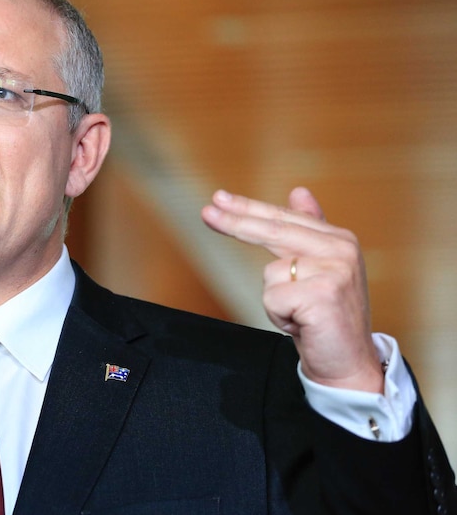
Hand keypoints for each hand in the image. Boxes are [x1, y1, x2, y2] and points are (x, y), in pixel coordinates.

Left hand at [201, 187, 383, 392]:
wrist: (349, 364)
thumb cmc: (327, 317)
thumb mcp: (318, 269)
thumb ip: (309, 231)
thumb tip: (298, 190)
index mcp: (338, 239)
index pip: (283, 218)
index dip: (248, 208)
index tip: (218, 198)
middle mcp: (340, 250)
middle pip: (273, 231)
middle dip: (236, 223)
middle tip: (206, 212)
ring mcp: (334, 271)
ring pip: (269, 274)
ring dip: (275, 300)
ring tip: (300, 314)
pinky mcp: (322, 295)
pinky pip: (272, 298)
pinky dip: (279, 316)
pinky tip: (302, 324)